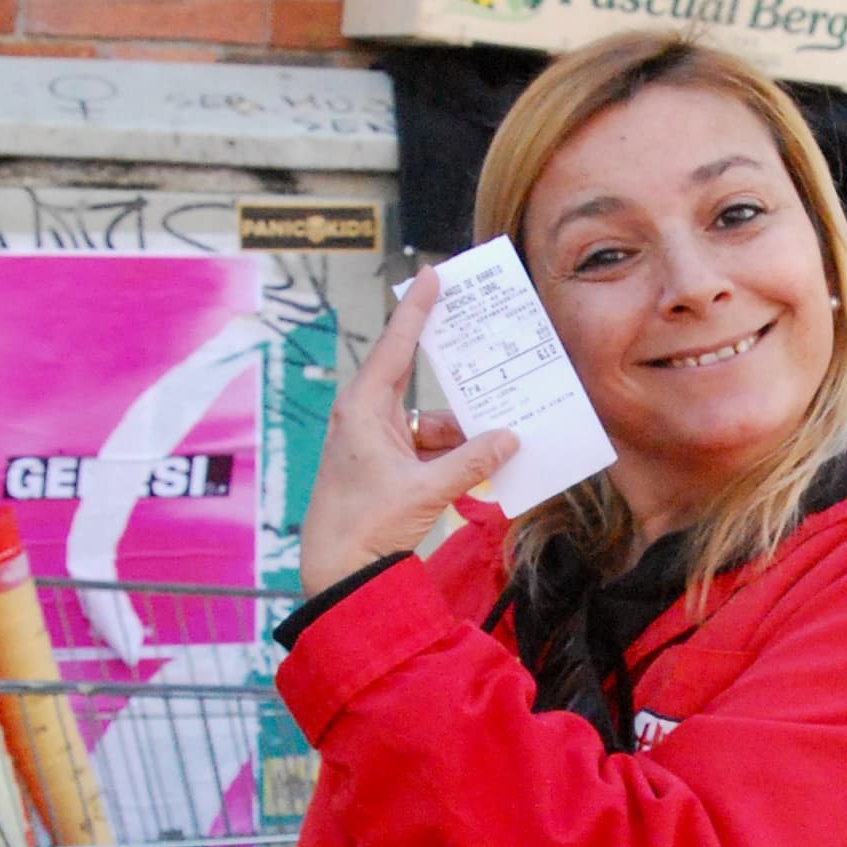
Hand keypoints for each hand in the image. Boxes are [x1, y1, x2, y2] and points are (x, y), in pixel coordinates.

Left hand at [296, 270, 521, 596]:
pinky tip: (481, 467)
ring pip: (428, 422)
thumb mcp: (426, 489)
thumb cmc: (365, 524)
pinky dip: (451, 456)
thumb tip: (509, 439)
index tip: (430, 275)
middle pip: (416, 380)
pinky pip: (426, 448)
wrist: (337, 571)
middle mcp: (366, 418)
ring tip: (496, 441)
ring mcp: (375, 443)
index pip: (396, 347)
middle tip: (479, 346)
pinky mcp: (385, 467)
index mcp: (363, 409)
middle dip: (452, 375)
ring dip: (459, 434)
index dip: (416, 309)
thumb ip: (471, 462)